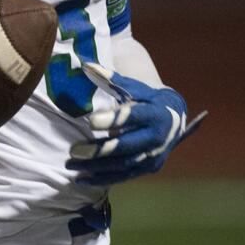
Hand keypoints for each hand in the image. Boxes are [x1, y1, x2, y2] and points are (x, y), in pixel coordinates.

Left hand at [66, 62, 206, 185]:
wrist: (173, 118)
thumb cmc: (146, 99)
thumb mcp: (133, 87)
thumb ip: (111, 79)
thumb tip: (86, 65)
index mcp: (155, 113)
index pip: (132, 117)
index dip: (113, 120)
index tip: (90, 121)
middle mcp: (157, 137)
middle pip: (126, 147)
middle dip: (99, 150)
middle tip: (73, 150)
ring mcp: (154, 155)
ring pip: (123, 165)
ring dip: (96, 168)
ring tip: (70, 164)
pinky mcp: (148, 168)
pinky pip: (124, 177)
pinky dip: (102, 179)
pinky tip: (81, 179)